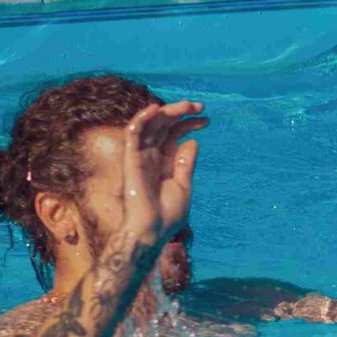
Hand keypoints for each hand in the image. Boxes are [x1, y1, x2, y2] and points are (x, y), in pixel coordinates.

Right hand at [112, 101, 203, 265]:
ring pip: (150, 125)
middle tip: (199, 106)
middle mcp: (151, 157)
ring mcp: (140, 157)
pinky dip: (141, 119)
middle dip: (180, 113)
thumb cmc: (167, 214)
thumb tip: (192, 141)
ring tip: (186, 105)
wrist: (153, 230)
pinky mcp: (130, 160)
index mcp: (163, 162)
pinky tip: (155, 109)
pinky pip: (132, 135)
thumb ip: (185, 164)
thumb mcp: (183, 186)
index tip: (206, 119)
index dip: (188, 124)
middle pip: (163, 126)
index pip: (174, 135)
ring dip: (165, 111)